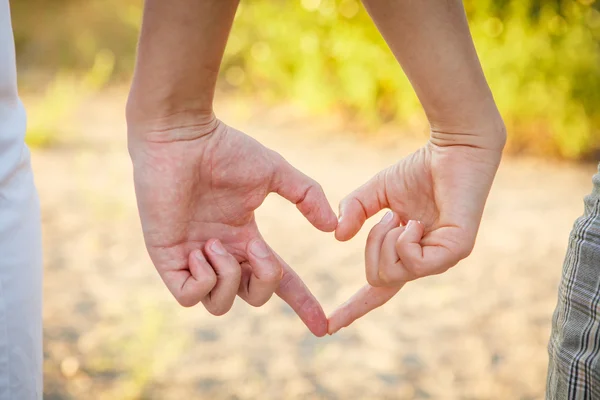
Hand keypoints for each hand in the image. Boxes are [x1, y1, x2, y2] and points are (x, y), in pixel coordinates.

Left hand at [128, 115, 336, 336]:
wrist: (182, 137)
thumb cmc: (224, 149)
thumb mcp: (275, 173)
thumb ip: (307, 197)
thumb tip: (333, 226)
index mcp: (245, 238)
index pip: (277, 280)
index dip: (300, 303)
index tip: (321, 327)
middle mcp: (221, 253)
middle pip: (251, 297)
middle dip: (264, 281)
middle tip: (257, 248)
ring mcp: (192, 258)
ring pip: (218, 305)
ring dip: (228, 278)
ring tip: (217, 243)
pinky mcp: (166, 257)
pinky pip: (188, 297)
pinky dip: (203, 280)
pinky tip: (201, 249)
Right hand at [328, 137, 502, 333]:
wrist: (452, 149)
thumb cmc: (419, 170)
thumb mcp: (375, 192)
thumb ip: (354, 211)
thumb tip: (339, 237)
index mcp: (406, 252)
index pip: (377, 290)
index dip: (353, 309)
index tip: (328, 327)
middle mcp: (424, 261)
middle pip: (378, 280)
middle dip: (371, 247)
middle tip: (387, 216)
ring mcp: (441, 259)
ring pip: (393, 274)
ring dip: (385, 240)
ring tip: (402, 215)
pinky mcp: (456, 251)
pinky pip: (415, 264)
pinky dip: (404, 240)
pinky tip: (416, 222)